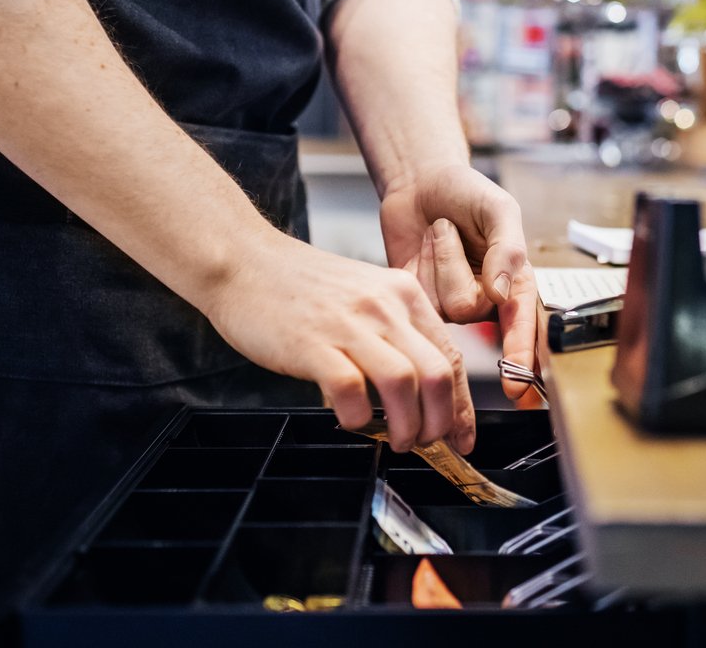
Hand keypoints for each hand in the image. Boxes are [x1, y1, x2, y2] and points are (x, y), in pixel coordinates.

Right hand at [204, 232, 474, 453]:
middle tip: (429, 444)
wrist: (243, 261)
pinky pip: (351, 391)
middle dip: (442, 422)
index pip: (451, 356)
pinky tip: (351, 419)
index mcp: (403, 293)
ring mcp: (349, 323)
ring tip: (398, 440)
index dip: (462, 405)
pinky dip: (357, 417)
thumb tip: (417, 392)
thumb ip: (392, 334)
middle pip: (438, 374)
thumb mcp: (363, 295)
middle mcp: (384, 306)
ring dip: (408, 426)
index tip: (462, 435)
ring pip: (404, 384)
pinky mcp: (313, 343)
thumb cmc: (299, 285)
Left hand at [379, 164, 538, 400]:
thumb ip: (509, 248)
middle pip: (471, 309)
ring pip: (442, 302)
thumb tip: (501, 293)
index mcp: (516, 282)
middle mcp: (487, 300)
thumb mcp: (498, 209)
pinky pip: (419, 297)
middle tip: (456, 227)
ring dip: (439, 257)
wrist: (421, 182)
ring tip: (441, 233)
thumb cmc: (466, 192)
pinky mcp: (422, 302)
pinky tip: (427, 245)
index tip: (518, 387)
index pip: (524, 327)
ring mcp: (452, 304)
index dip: (521, 357)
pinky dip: (422, 262)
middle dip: (457, 264)